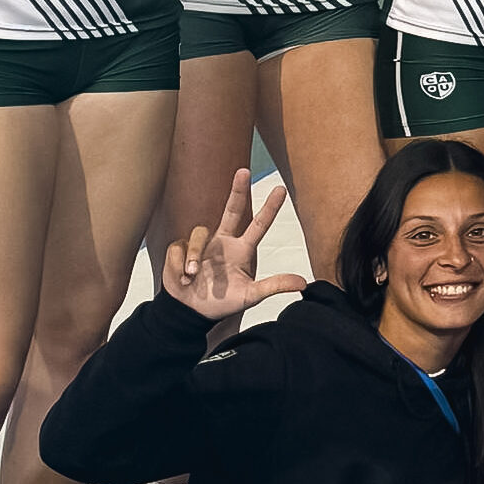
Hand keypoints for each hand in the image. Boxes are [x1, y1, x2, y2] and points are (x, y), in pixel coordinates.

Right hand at [165, 169, 306, 320]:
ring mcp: (202, 243)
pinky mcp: (180, 248)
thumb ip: (274, 286)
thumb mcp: (250, 296)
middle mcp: (223, 241)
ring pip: (199, 232)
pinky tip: (182, 279)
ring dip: (194, 256)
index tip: (281, 189)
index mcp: (241, 249)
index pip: (259, 224)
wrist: (190, 312)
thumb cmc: (221, 303)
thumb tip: (303, 283)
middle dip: (238, 190)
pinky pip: (179, 248)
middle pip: (233, 209)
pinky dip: (180, 266)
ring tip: (192, 278)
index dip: (270, 207)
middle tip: (244, 170)